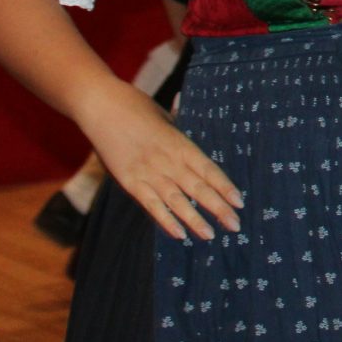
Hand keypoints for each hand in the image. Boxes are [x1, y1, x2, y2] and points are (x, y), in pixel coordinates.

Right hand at [77, 81, 242, 241]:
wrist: (102, 105)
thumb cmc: (133, 106)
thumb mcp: (163, 116)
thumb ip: (176, 124)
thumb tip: (186, 110)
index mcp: (181, 143)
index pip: (209, 169)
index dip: (225, 187)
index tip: (239, 202)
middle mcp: (169, 160)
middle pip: (199, 188)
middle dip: (218, 208)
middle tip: (236, 226)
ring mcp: (149, 172)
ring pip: (178, 200)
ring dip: (195, 220)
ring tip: (210, 235)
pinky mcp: (129, 181)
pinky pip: (151, 204)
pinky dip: (165, 220)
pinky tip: (179, 234)